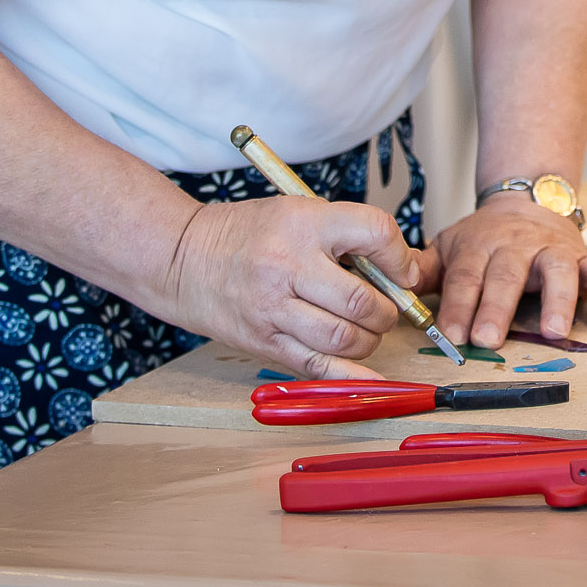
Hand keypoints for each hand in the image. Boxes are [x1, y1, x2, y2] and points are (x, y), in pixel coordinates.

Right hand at [160, 196, 426, 379]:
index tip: (402, 271)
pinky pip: (318, 367)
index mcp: (303, 224)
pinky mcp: (264, 342)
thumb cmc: (247, 232)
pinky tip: (367, 373)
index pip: (373, 233)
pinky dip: (351, 375)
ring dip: (369, 339)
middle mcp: (288, 266)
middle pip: (362, 300)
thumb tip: (401, 272)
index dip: (399, 256)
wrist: (184, 258)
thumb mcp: (297, 211)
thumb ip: (346, 234)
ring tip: (365, 329)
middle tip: (385, 308)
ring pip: (344, 338)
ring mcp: (274, 309)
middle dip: (387, 310)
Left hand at [429, 193, 586, 347]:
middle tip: (489, 338)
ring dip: (557, 300)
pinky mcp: (582, 257)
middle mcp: (517, 246)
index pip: (466, 275)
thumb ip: (423, 269)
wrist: (526, 200)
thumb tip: (394, 287)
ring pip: (558, 271)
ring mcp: (553, 251)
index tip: (450, 333)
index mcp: (480, 245)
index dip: (457, 304)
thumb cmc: (483, 238)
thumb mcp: (449, 246)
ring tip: (554, 331)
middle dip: (498, 306)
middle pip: (507, 275)